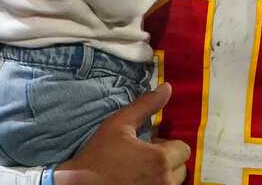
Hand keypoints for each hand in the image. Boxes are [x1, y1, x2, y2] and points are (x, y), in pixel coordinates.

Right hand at [55, 83, 190, 184]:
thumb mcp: (119, 124)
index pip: (183, 149)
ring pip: (173, 182)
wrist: (78, 184)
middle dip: (167, 161)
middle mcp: (164, 182)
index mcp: (160, 159)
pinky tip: (137, 181)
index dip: (167, 145)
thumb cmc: (97, 155)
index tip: (150, 145)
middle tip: (144, 158)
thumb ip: (146, 105)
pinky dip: (155, 184)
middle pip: (180, 168)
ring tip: (140, 170)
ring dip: (162, 176)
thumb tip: (167, 87)